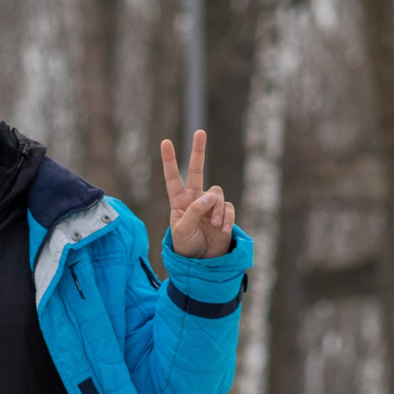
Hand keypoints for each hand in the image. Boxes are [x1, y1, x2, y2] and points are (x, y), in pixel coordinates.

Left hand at [161, 131, 236, 259]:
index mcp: (179, 202)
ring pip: (216, 193)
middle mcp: (194, 199)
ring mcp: (210, 205)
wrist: (202, 262)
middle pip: (197, 170)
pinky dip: (227, 218)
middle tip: (200, 132)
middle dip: (198, 151)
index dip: (169, 160)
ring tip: (214, 225)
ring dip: (217, 209)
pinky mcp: (223, 213)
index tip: (165, 142)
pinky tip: (222, 230)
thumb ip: (194, 211)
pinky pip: (228, 207)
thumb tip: (211, 195)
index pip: (172, 178)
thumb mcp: (182, 230)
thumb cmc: (186, 246)